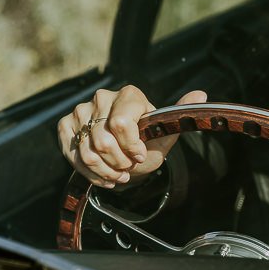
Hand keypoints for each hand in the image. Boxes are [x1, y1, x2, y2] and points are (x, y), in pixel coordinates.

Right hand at [57, 85, 206, 187]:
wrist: (127, 154)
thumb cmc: (147, 142)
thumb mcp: (166, 132)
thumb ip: (180, 114)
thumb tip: (201, 94)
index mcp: (129, 94)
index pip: (121, 124)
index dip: (131, 146)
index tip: (140, 154)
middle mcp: (102, 97)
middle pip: (103, 141)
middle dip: (119, 163)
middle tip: (128, 167)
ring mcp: (81, 110)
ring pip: (87, 151)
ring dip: (105, 171)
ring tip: (118, 173)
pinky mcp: (66, 126)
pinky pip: (72, 155)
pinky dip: (89, 172)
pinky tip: (102, 174)